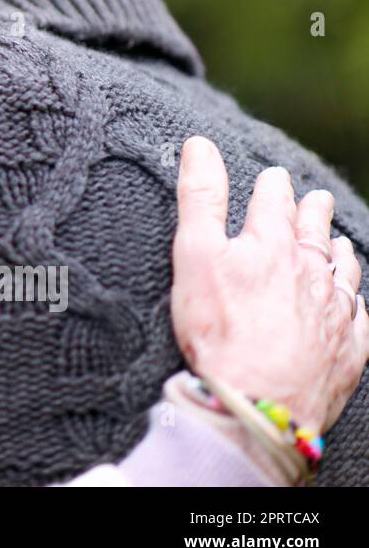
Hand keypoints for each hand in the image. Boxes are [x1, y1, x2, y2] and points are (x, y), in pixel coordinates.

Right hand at [171, 136, 368, 432]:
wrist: (257, 402)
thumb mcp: (194, 253)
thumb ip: (200, 197)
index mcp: (272, 246)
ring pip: (343, 273)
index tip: (274, 178)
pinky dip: (355, 303)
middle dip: (312, 213)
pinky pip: (358, 319)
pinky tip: (353, 302)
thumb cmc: (219, 329)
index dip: (272, 187)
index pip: (274, 203)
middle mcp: (311, 273)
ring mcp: (334, 313)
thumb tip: (200, 145)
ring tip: (338, 244)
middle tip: (316, 199)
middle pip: (315, 233)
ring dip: (339, 254)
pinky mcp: (346, 351)